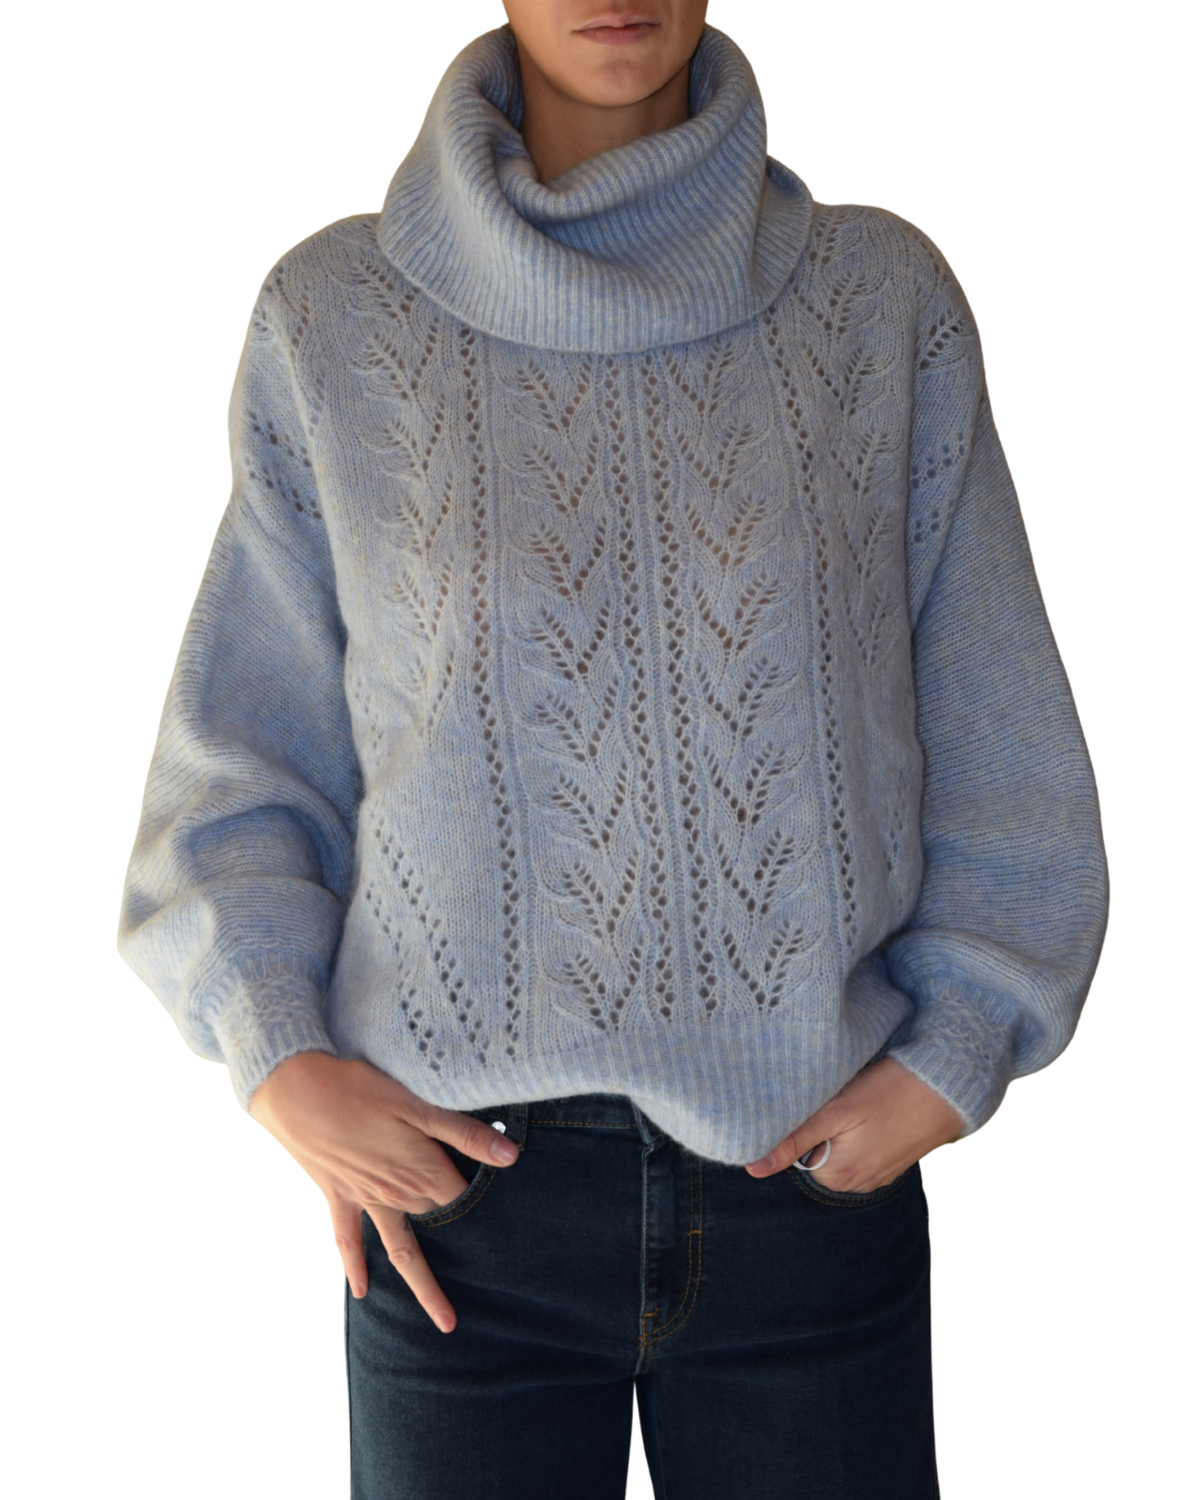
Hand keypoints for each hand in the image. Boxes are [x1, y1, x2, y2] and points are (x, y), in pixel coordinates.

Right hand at [249, 1052, 518, 1330]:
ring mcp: (366, 1201)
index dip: (488, 1208)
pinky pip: (348, 1241)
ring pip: (401, 1250)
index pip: (465, 1199)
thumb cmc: (360, 1090)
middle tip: (495, 1279)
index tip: (512, 1221)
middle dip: (466, 1247)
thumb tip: (510, 1157)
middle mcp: (398, 1194)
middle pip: (441, 1224)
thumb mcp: (418, 1104)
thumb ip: (464, 1134)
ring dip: (424, 1285)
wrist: (296, 1093)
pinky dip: (356, 1267)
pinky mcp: (337, 1197)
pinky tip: (363, 1292)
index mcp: (423, 1171)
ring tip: (446, 1322)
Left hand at [745, 1058, 962, 1191]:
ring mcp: (876, 1176)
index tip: (803, 1104)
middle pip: (813, 1156)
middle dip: (813, 1130)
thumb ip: (794, 1140)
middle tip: (827, 1099)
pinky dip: (855, 1134)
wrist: (948, 1086)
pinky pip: (858, 1152)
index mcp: (836, 1176)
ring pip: (836, 1152)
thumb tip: (753, 1169)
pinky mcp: (890, 1162)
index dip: (790, 1128)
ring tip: (849, 1103)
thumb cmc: (890, 1092)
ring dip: (835, 1132)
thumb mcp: (836, 1111)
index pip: (789, 1158)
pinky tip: (867, 1112)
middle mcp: (855, 1185)